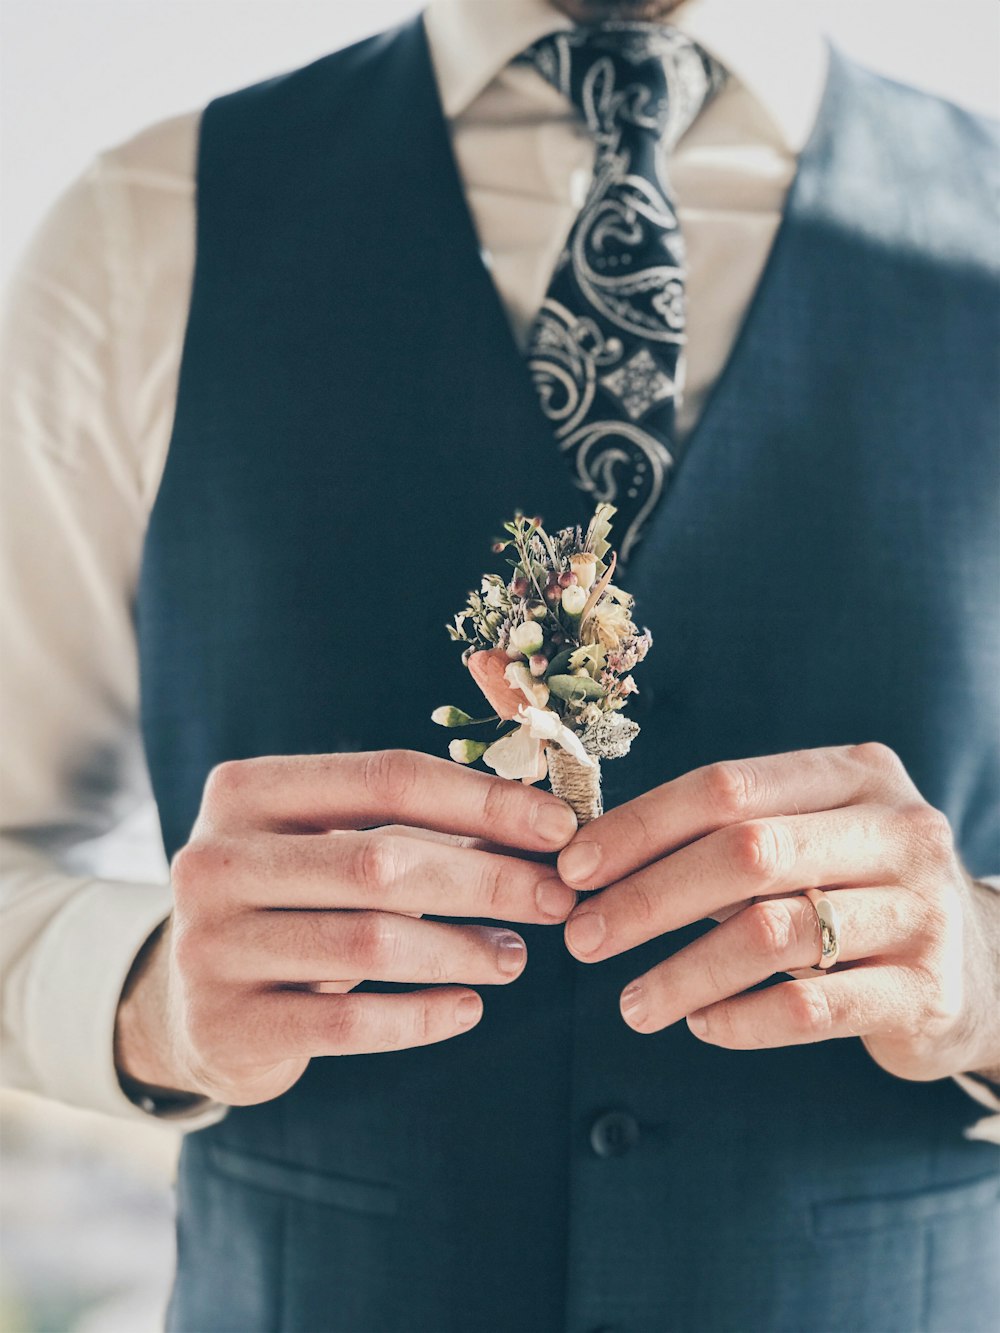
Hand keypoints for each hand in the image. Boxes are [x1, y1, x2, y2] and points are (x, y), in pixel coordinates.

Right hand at [114, 750, 577, 1106]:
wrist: (191, 1003)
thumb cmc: (288, 903)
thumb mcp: (329, 848)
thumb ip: (416, 830)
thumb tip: (542, 826)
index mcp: (244, 792)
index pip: (385, 777)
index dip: (481, 801)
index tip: (559, 826)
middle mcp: (214, 860)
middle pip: (382, 860)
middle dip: (487, 879)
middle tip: (556, 899)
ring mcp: (211, 946)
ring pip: (371, 941)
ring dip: (464, 949)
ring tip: (516, 956)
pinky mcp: (227, 1026)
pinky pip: (350, 1023)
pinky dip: (423, 1016)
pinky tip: (468, 1007)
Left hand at [557, 743, 999, 1083]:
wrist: (984, 966)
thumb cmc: (857, 888)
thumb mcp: (810, 837)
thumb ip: (726, 836)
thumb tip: (594, 862)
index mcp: (854, 775)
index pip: (727, 785)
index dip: (641, 826)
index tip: (574, 868)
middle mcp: (897, 831)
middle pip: (746, 853)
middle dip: (649, 898)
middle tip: (583, 939)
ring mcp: (919, 910)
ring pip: (772, 934)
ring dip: (683, 972)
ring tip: (631, 1004)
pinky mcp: (925, 993)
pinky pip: (809, 1008)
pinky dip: (741, 1020)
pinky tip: (702, 1024)